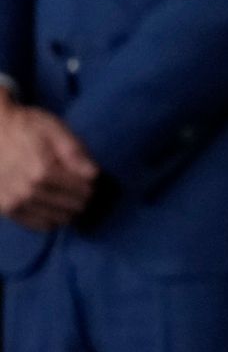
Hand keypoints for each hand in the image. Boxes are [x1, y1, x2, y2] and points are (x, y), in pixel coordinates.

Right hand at [0, 103, 100, 229]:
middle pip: (70, 207)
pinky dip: (48, 220)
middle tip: (83, 191)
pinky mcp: (5, 209)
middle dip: (81, 200)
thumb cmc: (25, 126)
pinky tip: (52, 209)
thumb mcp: (54, 129)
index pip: (81, 190)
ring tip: (69, 200)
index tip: (91, 180)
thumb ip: (74, 151)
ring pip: (55, 219)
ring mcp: (14, 203)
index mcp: (42, 171)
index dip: (91, 186)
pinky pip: (35, 225)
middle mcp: (27, 191)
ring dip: (67, 212)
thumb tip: (94, 174)